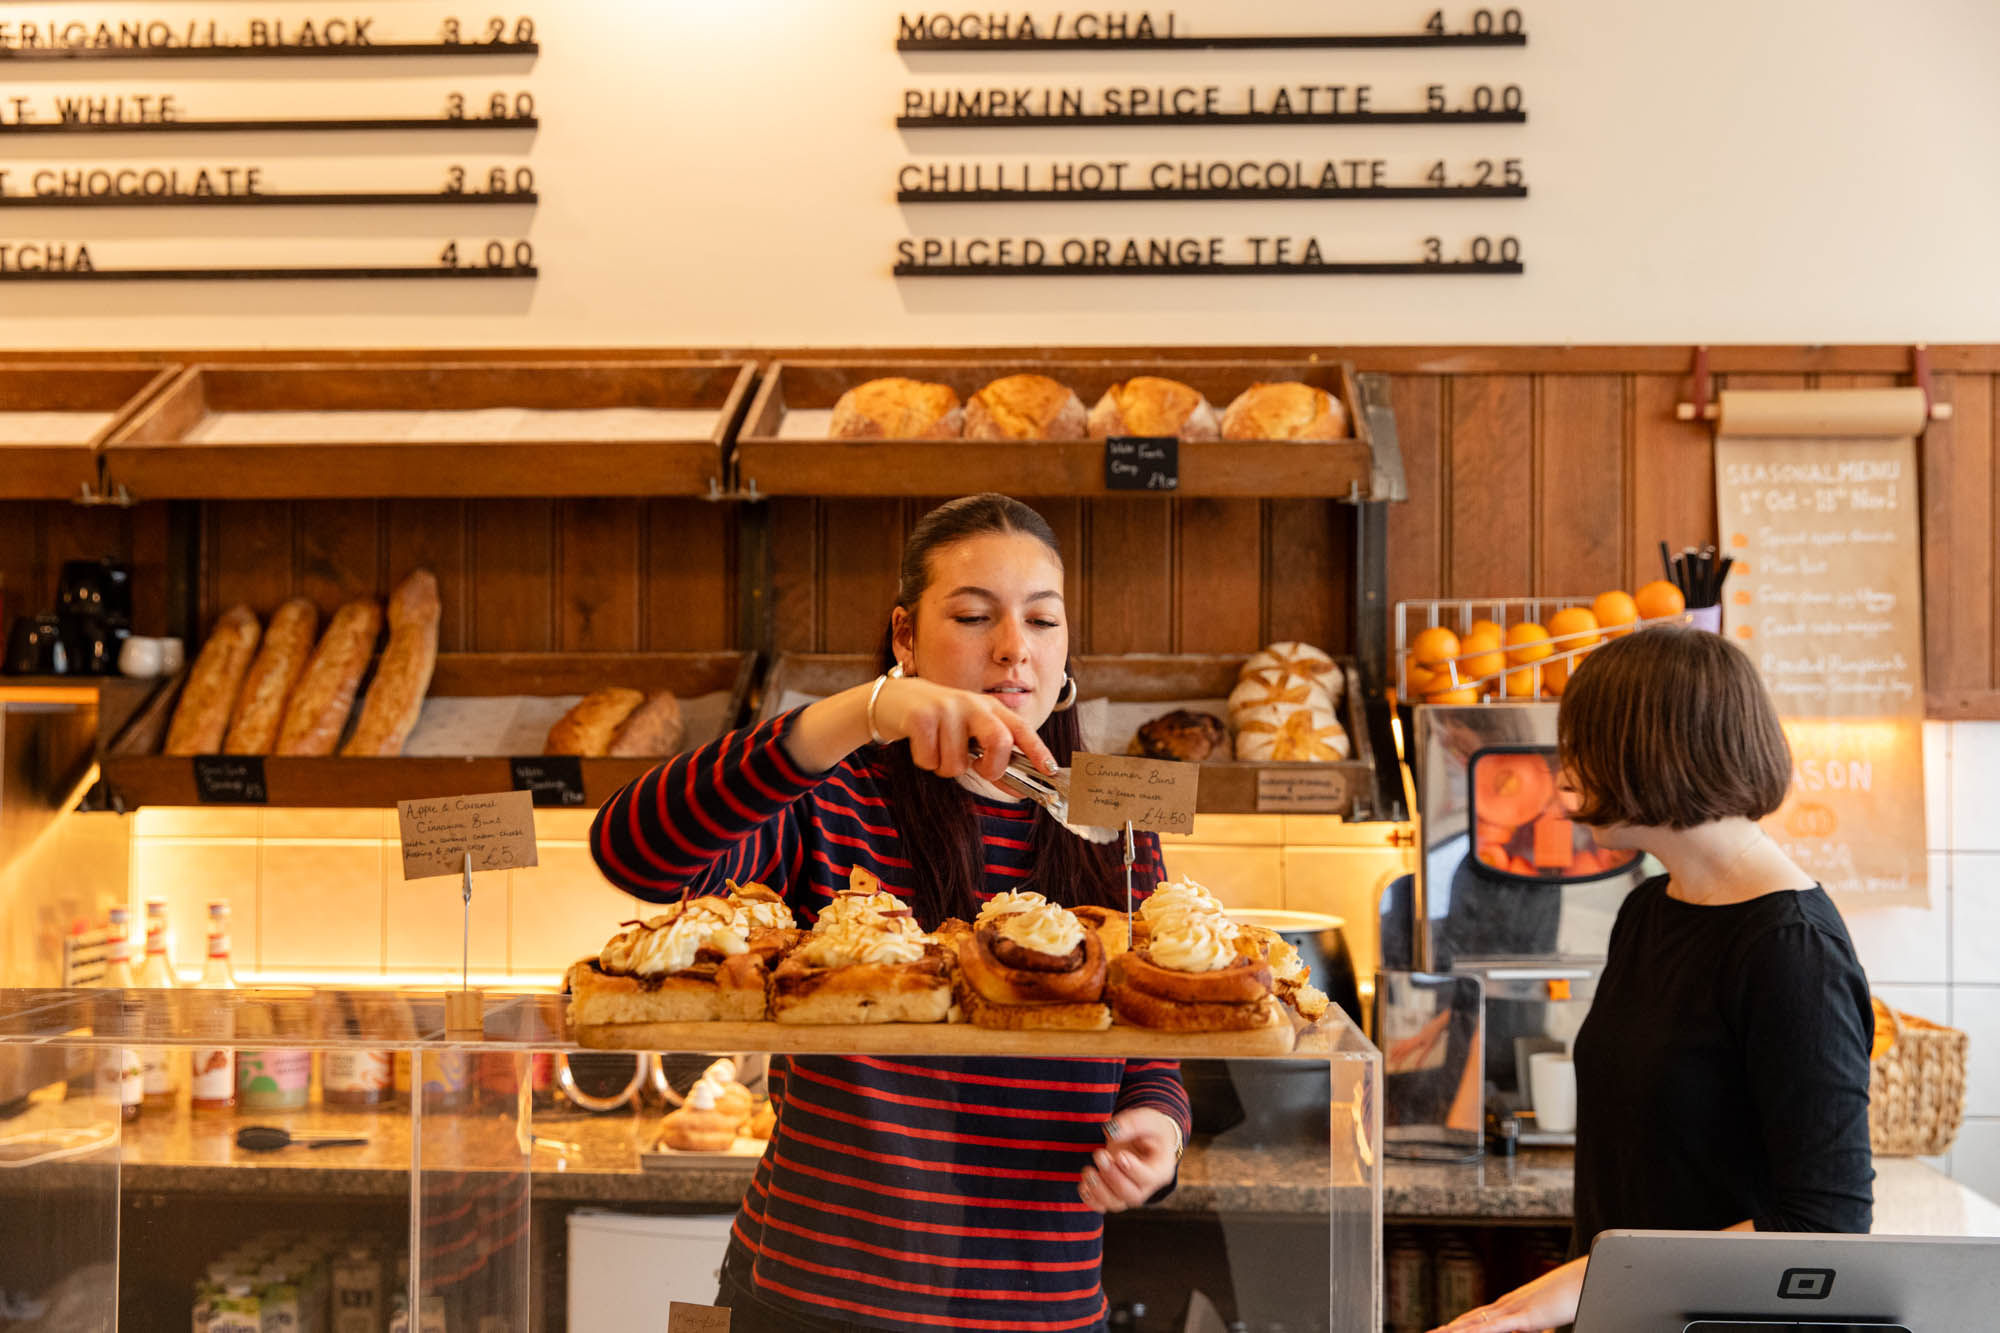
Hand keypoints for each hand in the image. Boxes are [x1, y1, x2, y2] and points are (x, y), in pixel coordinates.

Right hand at [869, 674, 1057, 781]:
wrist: (895, 700)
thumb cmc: (940, 723)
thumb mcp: (970, 735)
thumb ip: (993, 759)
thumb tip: (1020, 791)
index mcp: (990, 708)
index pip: (1021, 729)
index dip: (1039, 750)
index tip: (1050, 770)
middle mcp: (972, 704)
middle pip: (999, 740)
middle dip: (992, 766)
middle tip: (979, 769)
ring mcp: (946, 708)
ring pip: (957, 762)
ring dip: (946, 767)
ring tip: (938, 749)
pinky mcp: (921, 716)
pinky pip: (930, 760)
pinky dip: (925, 762)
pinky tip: (921, 744)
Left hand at [1077, 1108, 1178, 1212]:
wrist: (1146, 1138)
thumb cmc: (1149, 1129)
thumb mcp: (1147, 1119)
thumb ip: (1132, 1124)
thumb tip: (1111, 1131)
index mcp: (1160, 1169)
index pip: (1149, 1178)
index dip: (1133, 1170)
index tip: (1119, 1154)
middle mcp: (1147, 1186)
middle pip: (1132, 1195)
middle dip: (1112, 1177)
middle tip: (1099, 1154)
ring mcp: (1130, 1192)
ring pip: (1117, 1203)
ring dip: (1099, 1190)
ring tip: (1087, 1171)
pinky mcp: (1115, 1194)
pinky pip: (1103, 1206)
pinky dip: (1091, 1200)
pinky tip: (1082, 1185)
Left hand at [1428, 1256, 1585, 1332]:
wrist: (1589, 1278)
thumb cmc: (1573, 1294)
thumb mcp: (1548, 1314)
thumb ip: (1535, 1322)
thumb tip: (1530, 1326)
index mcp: (1512, 1305)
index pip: (1478, 1318)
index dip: (1459, 1325)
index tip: (1442, 1330)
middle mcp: (1507, 1304)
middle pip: (1470, 1319)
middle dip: (1448, 1328)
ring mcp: (1514, 1308)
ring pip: (1475, 1322)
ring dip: (1452, 1329)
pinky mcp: (1525, 1315)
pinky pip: (1494, 1326)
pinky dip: (1475, 1331)